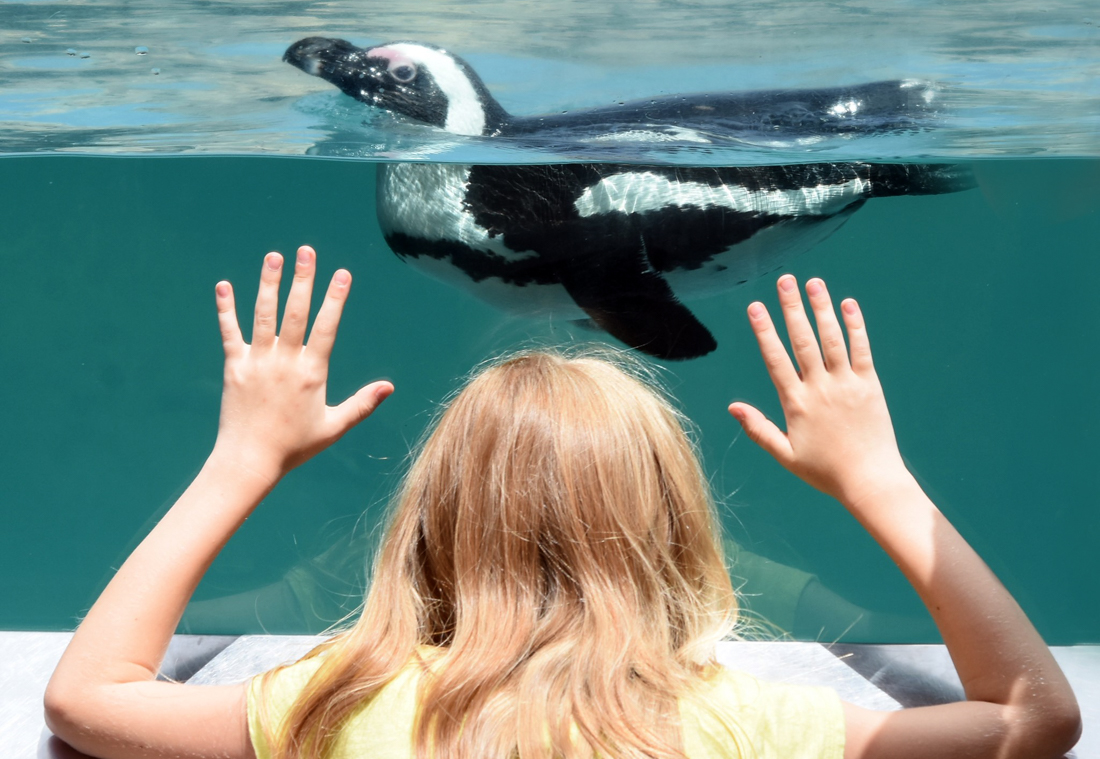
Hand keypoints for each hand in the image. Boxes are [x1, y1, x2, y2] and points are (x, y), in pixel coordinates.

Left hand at [211, 246, 392, 483]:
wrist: (250, 461)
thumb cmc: (294, 446)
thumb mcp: (334, 427)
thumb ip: (362, 404)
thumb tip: (389, 387)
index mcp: (311, 373)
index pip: (326, 327)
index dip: (335, 299)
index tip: (343, 274)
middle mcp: (284, 362)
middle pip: (295, 312)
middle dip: (303, 279)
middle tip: (307, 250)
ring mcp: (257, 362)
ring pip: (263, 315)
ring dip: (268, 284)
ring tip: (274, 256)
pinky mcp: (233, 367)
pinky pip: (229, 332)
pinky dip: (226, 309)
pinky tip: (224, 285)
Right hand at [728, 275, 909, 508]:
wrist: (870, 481)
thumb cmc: (825, 472)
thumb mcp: (785, 455)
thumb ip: (758, 429)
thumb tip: (732, 407)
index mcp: (797, 404)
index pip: (776, 359)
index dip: (764, 331)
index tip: (755, 307)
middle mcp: (820, 389)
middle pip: (803, 341)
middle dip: (792, 308)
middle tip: (785, 280)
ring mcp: (847, 385)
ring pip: (831, 339)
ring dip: (821, 309)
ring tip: (814, 283)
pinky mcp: (870, 386)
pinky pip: (861, 350)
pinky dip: (855, 326)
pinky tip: (848, 304)